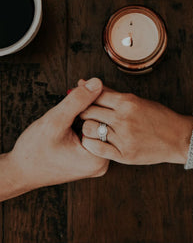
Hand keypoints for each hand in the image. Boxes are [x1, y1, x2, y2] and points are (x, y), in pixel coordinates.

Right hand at [0, 78, 108, 200]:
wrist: (21, 171)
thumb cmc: (34, 151)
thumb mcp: (55, 121)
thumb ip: (77, 101)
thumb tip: (97, 83)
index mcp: (98, 158)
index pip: (107, 119)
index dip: (96, 98)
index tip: (83, 86)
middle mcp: (102, 162)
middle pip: (104, 122)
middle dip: (92, 103)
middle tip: (79, 89)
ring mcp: (96, 161)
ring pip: (98, 126)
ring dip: (88, 111)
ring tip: (74, 102)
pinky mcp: (90, 158)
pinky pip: (93, 133)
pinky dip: (85, 121)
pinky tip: (75, 113)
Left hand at [80, 84, 192, 164]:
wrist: (177, 138)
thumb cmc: (158, 117)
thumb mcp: (136, 100)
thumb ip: (110, 93)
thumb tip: (85, 83)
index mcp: (127, 102)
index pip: (94, 95)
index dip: (85, 98)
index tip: (84, 102)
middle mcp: (124, 118)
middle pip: (88, 111)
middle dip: (83, 112)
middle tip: (86, 115)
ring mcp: (124, 137)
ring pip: (89, 129)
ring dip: (86, 128)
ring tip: (92, 128)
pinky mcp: (124, 154)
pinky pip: (96, 148)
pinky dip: (91, 144)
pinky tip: (95, 141)